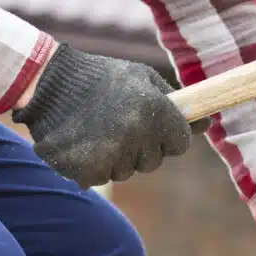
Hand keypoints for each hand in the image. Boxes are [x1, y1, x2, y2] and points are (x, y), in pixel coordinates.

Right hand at [12, 44, 209, 187]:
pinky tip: (83, 141)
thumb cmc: (101, 78)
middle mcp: (136, 136)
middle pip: (154, 161)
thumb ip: (174, 101)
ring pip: (127, 171)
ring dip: (116, 156)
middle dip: (141, 146)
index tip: (152, 125)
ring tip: (96, 129)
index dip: (168, 135)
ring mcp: (112, 155)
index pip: (180, 142)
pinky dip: (94, 164)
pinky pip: (102, 177)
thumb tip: (206, 123)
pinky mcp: (88, 171)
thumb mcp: (141, 78)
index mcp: (154, 110)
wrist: (50, 85)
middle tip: (117, 122)